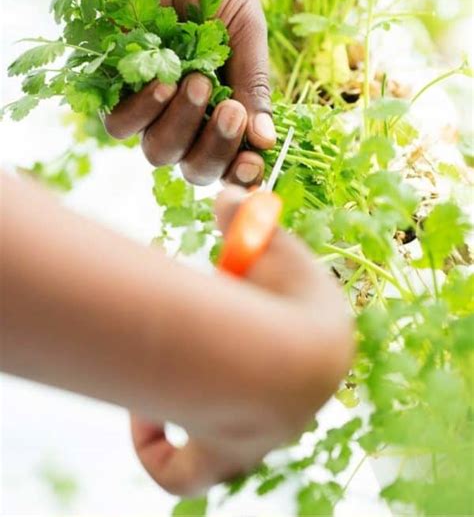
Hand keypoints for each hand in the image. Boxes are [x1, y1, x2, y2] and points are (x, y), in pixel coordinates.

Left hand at [105, 0, 275, 186]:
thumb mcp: (247, 35)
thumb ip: (253, 86)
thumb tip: (266, 140)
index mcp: (226, 108)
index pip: (232, 161)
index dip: (240, 174)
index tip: (251, 164)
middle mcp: (189, 117)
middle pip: (196, 167)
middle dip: (215, 150)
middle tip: (230, 109)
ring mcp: (152, 108)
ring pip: (160, 153)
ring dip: (183, 126)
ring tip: (196, 81)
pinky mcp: (116, 89)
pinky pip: (121, 126)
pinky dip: (144, 110)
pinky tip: (163, 81)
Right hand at [130, 187, 353, 495]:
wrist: (285, 358)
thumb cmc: (282, 293)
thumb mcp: (265, 240)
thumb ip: (246, 216)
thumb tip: (232, 194)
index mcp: (314, 351)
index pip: (286, 336)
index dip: (251, 311)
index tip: (220, 289)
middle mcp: (293, 404)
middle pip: (252, 388)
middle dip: (221, 363)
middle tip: (193, 338)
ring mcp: (258, 437)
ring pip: (219, 439)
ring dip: (184, 409)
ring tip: (158, 376)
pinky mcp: (222, 458)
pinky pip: (180, 473)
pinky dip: (154, 450)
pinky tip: (141, 418)